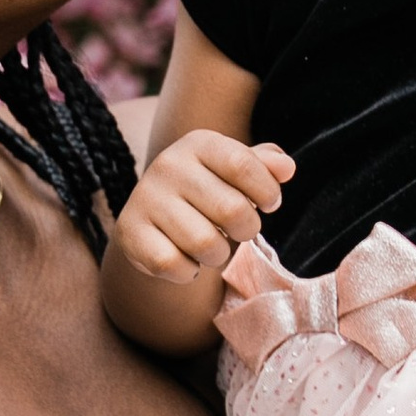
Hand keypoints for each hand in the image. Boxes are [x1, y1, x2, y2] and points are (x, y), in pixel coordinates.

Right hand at [111, 128, 293, 286]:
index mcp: (198, 143)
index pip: (244, 165)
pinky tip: (185, 260)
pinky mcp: (129, 232)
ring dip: (218, 255)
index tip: (269, 203)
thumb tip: (286, 168)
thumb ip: (263, 166)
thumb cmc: (208, 193)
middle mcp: (168, 165)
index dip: (266, 192)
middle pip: (232, 210)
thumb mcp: (236, 172)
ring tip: (212, 247)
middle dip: (246, 230)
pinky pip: (175, 265)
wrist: (153, 220)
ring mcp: (145, 198)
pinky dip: (188, 272)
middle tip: (239, 231)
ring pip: (206, 244)